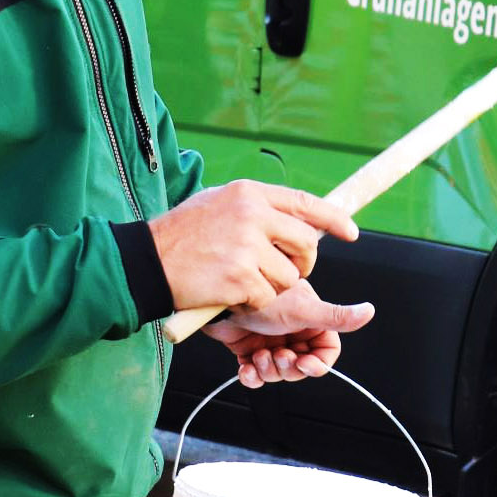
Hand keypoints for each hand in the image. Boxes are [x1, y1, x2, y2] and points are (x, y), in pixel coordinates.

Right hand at [149, 181, 356, 313]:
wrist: (146, 261)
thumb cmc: (180, 235)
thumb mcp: (217, 203)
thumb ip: (254, 208)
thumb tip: (293, 218)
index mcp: (248, 193)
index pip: (305, 204)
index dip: (333, 220)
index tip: (350, 233)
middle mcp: (251, 215)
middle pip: (305, 245)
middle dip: (302, 265)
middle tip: (285, 272)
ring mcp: (247, 247)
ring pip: (288, 277)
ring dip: (270, 287)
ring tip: (240, 280)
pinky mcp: (240, 278)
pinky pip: (266, 298)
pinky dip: (251, 303)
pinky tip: (228, 293)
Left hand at [206, 279, 374, 387]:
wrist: (217, 302)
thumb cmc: (259, 298)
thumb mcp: (304, 309)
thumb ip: (336, 317)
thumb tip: (368, 311)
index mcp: (309, 320)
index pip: (326, 351)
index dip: (318, 363)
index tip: (307, 365)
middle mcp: (291, 331)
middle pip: (301, 365)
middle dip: (289, 368)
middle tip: (279, 358)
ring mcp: (270, 340)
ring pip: (279, 372)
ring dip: (269, 371)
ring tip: (260, 357)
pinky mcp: (248, 348)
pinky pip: (257, 373)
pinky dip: (252, 376)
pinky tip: (246, 368)